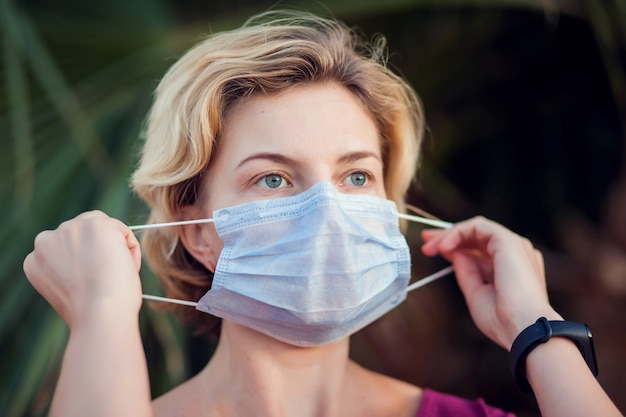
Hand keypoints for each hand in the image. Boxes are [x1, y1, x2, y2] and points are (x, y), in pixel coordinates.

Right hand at [23, 211, 142, 327]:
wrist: (99, 313)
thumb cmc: (91, 313)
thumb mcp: (68, 291)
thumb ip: (71, 271)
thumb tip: (95, 263)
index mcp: (36, 260)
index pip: (63, 247)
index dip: (85, 260)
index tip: (97, 278)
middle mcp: (47, 241)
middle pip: (81, 231)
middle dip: (99, 248)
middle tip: (112, 274)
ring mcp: (71, 229)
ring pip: (102, 227)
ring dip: (114, 246)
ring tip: (119, 273)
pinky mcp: (97, 224)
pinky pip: (122, 230)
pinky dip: (130, 248)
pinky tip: (127, 267)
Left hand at [421, 216, 561, 348]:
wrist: (523, 328)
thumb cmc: (503, 320)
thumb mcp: (476, 293)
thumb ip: (466, 271)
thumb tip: (455, 253)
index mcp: (512, 267)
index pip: (480, 248)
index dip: (455, 245)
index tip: (432, 248)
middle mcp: (515, 253)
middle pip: (477, 236)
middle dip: (448, 236)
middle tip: (425, 240)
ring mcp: (514, 246)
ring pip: (476, 229)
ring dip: (450, 234)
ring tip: (431, 247)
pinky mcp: (508, 241)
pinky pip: (479, 227)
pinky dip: (458, 232)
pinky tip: (444, 246)